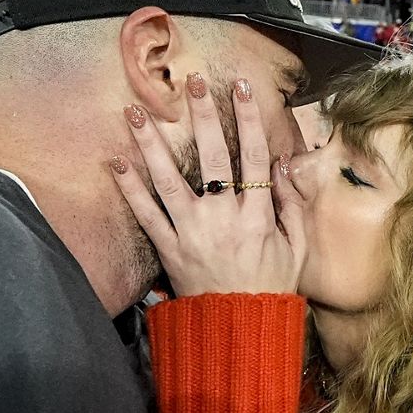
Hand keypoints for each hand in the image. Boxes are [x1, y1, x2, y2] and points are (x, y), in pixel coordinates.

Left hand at [110, 72, 305, 296]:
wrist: (239, 330)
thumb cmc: (271, 287)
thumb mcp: (296, 247)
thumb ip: (292, 205)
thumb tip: (283, 164)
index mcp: (258, 215)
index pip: (254, 155)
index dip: (248, 118)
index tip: (239, 86)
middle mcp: (223, 218)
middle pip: (213, 157)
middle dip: (202, 115)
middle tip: (191, 82)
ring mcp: (192, 233)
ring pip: (169, 180)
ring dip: (151, 143)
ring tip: (136, 111)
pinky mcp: (168, 250)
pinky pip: (146, 215)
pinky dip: (129, 189)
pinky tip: (115, 162)